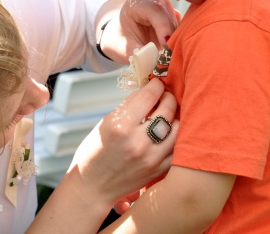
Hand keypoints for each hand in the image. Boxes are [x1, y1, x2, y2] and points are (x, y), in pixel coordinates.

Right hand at [67, 78, 178, 208]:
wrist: (92, 187)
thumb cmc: (94, 151)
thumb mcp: (106, 123)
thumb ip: (128, 108)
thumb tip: (149, 93)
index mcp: (120, 126)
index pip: (148, 96)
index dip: (156, 85)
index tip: (157, 83)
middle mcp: (137, 141)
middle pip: (166, 109)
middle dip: (167, 97)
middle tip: (164, 95)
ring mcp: (151, 158)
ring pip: (177, 127)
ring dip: (173, 116)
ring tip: (167, 114)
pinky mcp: (158, 170)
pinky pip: (177, 147)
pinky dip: (175, 136)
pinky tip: (168, 132)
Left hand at [101, 0, 180, 62]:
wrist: (122, 35)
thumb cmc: (121, 41)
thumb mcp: (122, 49)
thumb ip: (137, 53)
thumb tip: (155, 60)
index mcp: (137, 3)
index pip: (155, 11)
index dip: (163, 27)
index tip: (166, 44)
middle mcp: (154, 0)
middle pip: (169, 15)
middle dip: (171, 36)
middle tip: (169, 55)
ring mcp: (166, 6)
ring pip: (178, 21)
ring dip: (176, 38)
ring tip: (169, 54)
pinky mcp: (174, 15)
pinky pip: (183, 26)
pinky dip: (180, 37)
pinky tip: (172, 49)